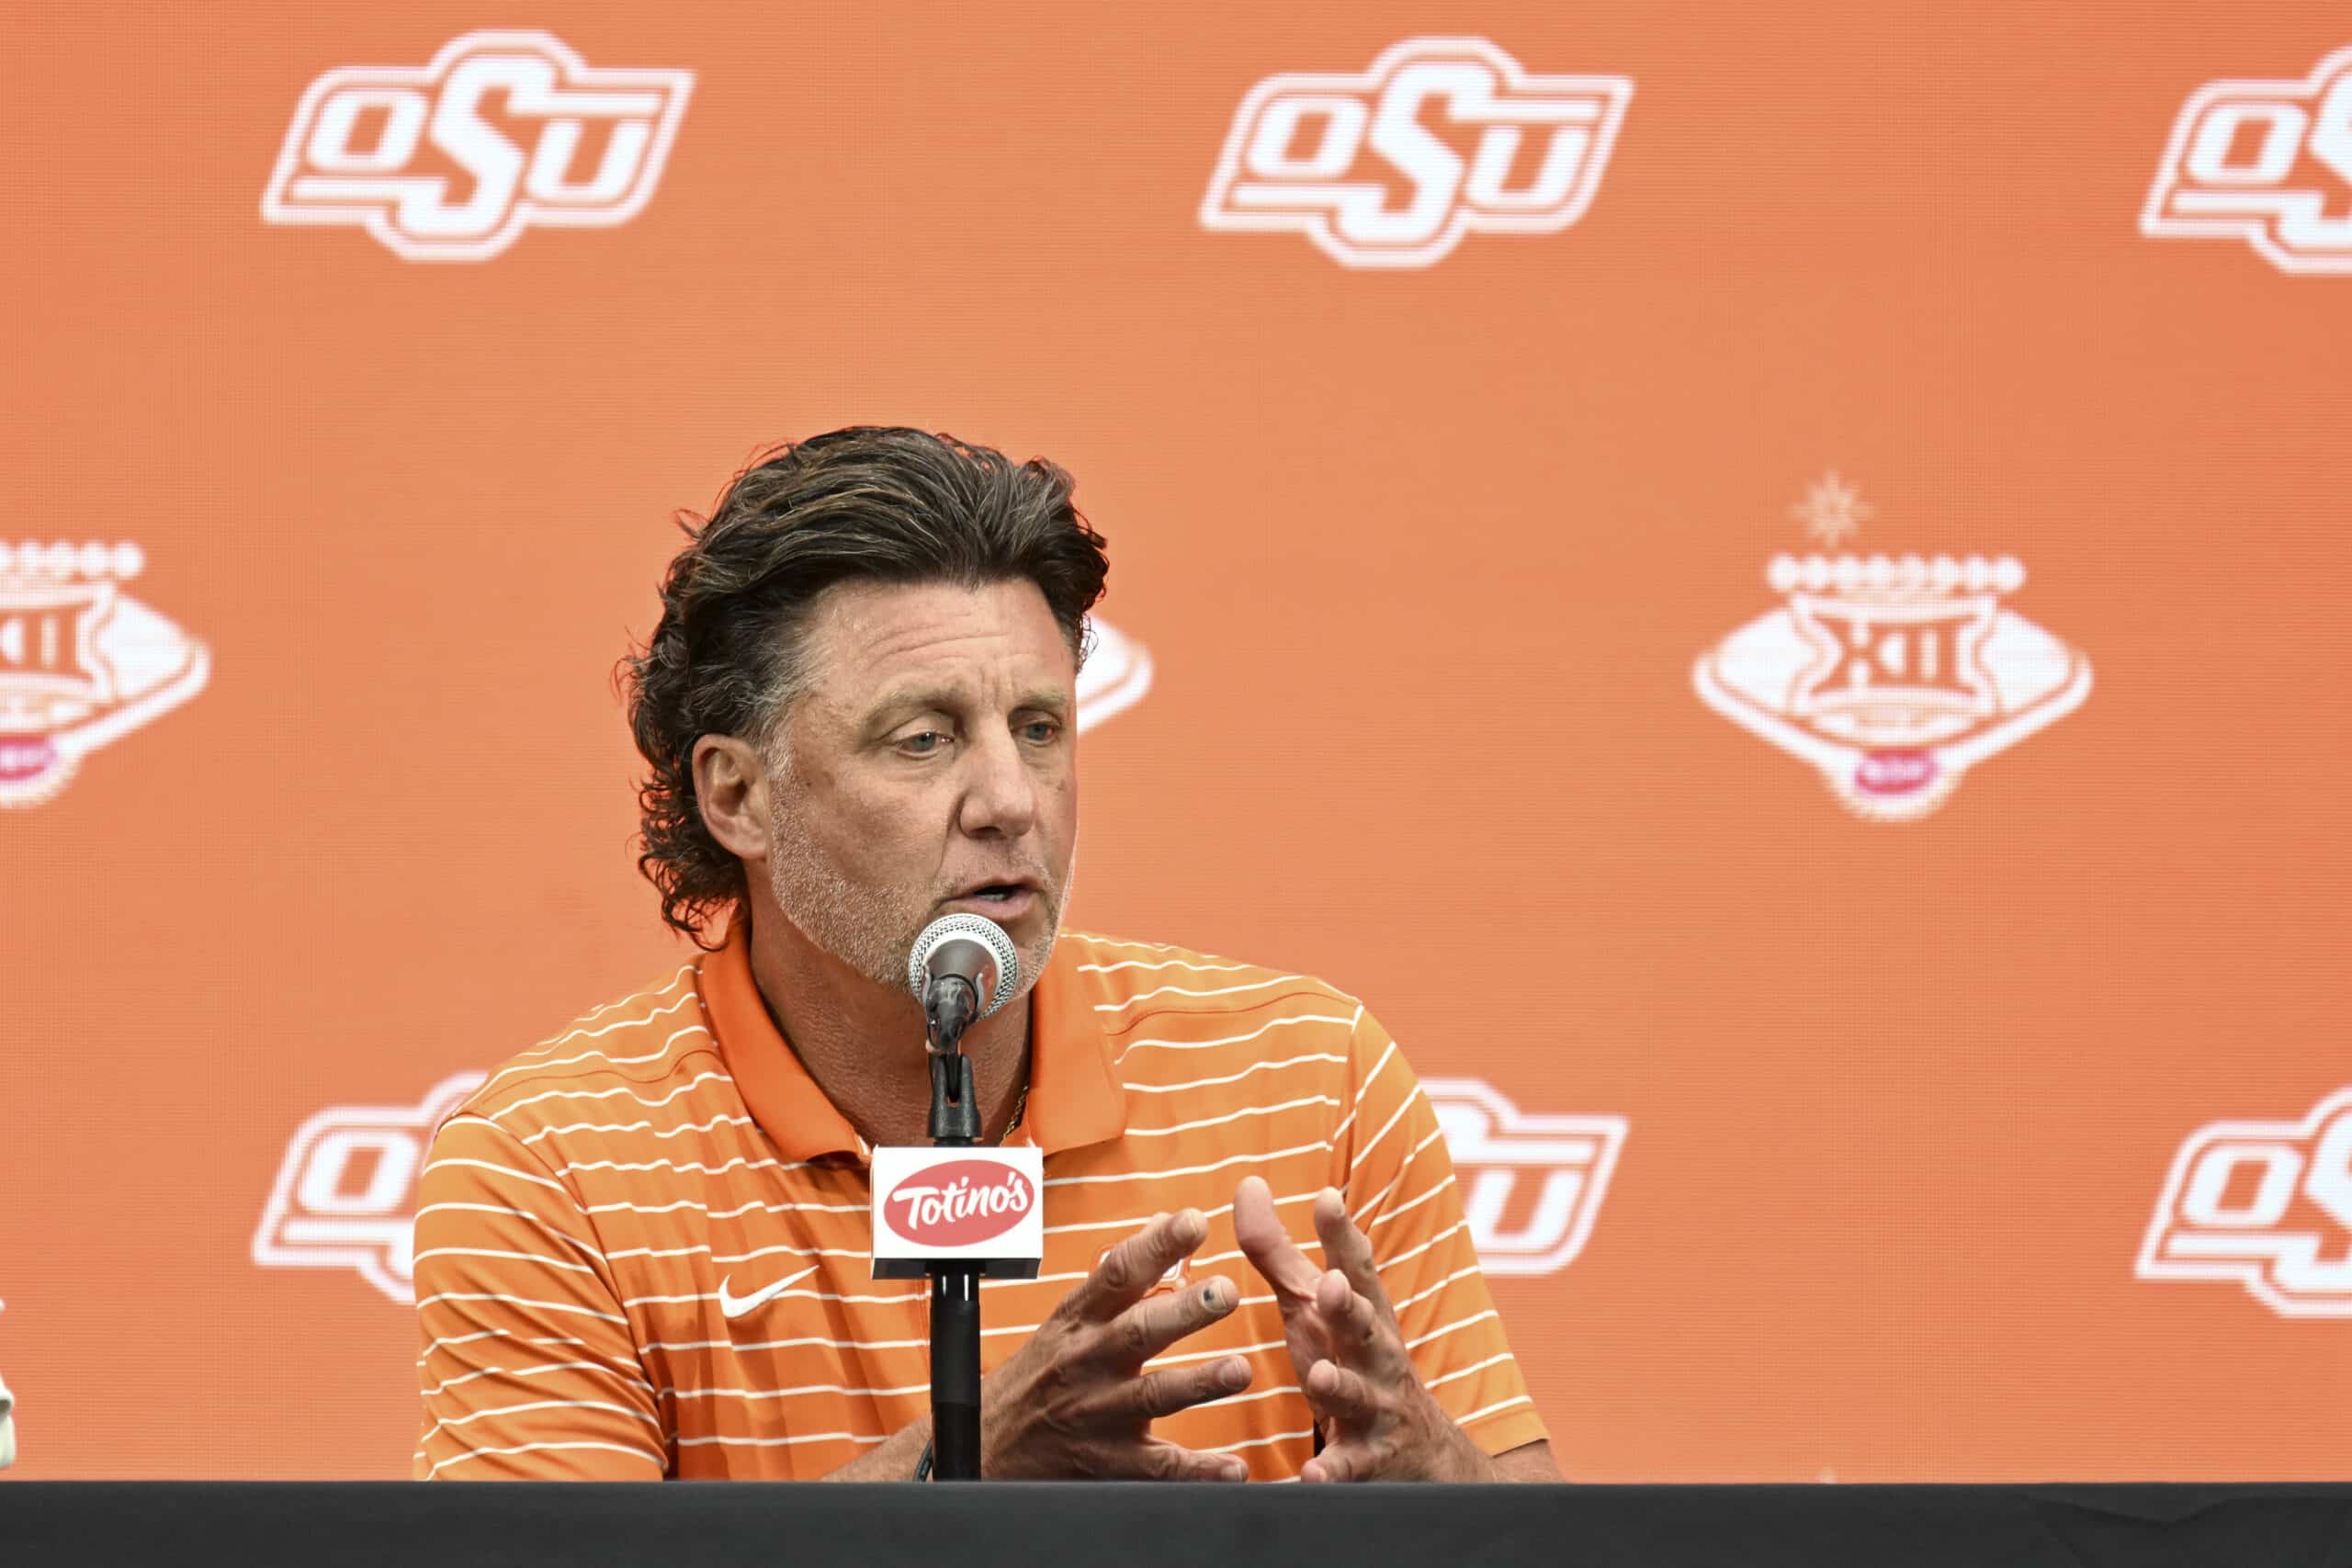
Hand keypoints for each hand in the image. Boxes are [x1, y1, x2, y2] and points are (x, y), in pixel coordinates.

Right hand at [979, 1208, 1254, 1479]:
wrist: (986, 1448)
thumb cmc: (1036, 1377)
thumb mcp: (1068, 1318)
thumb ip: (1119, 1275)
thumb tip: (1161, 1222)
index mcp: (1079, 1321)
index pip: (1117, 1274)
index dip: (1156, 1246)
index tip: (1194, 1222)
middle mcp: (1087, 1362)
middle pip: (1138, 1330)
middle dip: (1184, 1311)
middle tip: (1226, 1292)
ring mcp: (1097, 1413)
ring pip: (1152, 1396)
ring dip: (1198, 1383)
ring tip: (1239, 1371)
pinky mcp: (1106, 1462)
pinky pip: (1156, 1468)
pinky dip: (1196, 1470)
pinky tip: (1232, 1467)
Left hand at [1232, 1176, 1491, 1482]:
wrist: (1425, 1456)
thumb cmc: (1352, 1363)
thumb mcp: (1314, 1309)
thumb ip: (1279, 1252)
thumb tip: (1248, 1184)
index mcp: (1361, 1315)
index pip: (1357, 1268)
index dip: (1342, 1234)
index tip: (1326, 1198)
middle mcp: (1376, 1357)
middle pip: (1366, 1327)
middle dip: (1350, 1306)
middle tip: (1332, 1287)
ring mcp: (1377, 1409)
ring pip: (1358, 1395)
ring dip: (1339, 1384)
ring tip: (1318, 1376)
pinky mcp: (1369, 1462)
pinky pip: (1348, 1469)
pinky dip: (1331, 1473)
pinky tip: (1311, 1476)